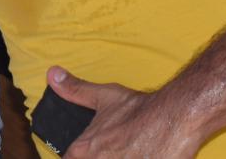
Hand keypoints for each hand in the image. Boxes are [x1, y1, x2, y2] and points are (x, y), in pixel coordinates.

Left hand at [47, 67, 203, 157]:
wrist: (173, 120)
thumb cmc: (138, 110)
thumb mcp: (103, 97)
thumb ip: (75, 90)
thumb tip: (52, 75)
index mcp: (84, 150)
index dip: (77, 156)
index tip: (90, 151)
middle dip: (99, 157)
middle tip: (114, 150)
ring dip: (115, 158)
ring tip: (128, 151)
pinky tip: (139, 155)